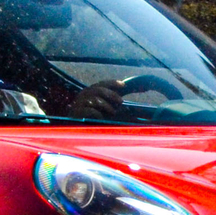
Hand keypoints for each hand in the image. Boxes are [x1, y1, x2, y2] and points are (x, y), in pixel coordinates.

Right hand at [63, 73, 177, 117]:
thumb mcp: (106, 110)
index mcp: (91, 92)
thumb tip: (139, 101)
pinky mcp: (76, 113)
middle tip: (120, 102)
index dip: (112, 83)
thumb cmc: (94, 120)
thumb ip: (117, 104)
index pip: (102, 83)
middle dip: (111, 94)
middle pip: (98, 89)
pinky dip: (97, 113)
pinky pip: (88, 110)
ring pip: (93, 99)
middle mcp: (83, 95)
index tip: (123, 85)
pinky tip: (102, 117)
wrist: (76, 132)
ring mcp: (78, 104)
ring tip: (112, 112)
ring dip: (106, 105)